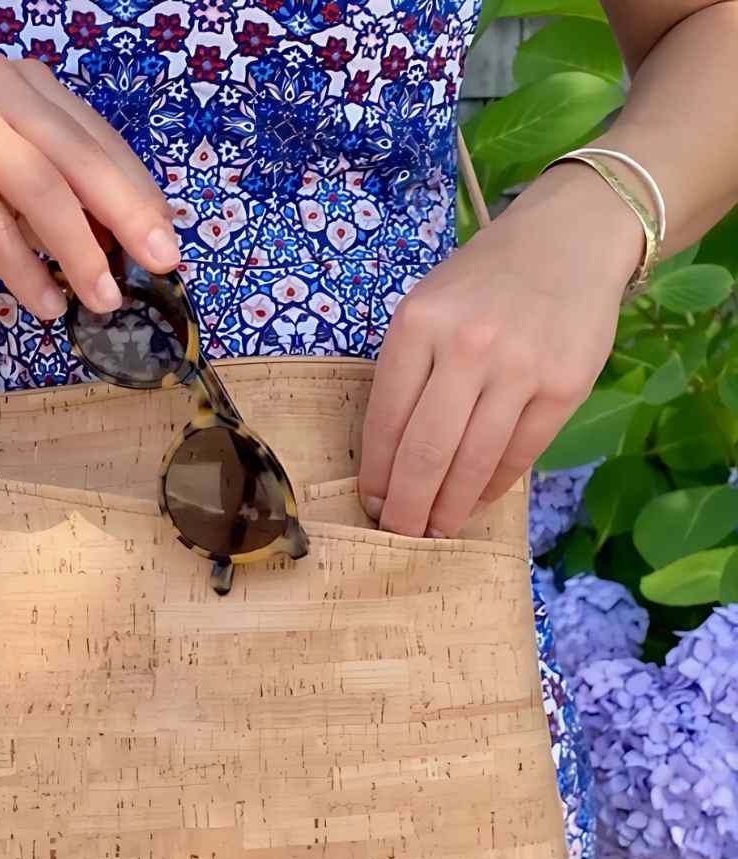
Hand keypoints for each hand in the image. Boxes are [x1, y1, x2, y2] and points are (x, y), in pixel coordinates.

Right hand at [0, 53, 178, 320]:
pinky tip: (46, 304)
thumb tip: (122, 246)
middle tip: (162, 266)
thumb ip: (54, 199)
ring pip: (41, 190)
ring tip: (104, 300)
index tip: (168, 244)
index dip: (139, 196)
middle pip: (81, 160)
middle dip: (129, 218)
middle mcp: (0, 86)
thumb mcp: (1, 179)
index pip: (99, 143)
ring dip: (80, 253)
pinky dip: (24, 268)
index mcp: (28, 88)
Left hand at [357, 164, 644, 538]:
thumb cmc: (482, 282)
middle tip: (398, 535)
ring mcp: (520, 368)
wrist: (570, 240)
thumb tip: (391, 461)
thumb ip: (407, 374)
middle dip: (407, 507)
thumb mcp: (427, 308)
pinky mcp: (565, 388)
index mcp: (417, 325)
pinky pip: (519, 456)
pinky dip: (492, 487)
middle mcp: (467, 347)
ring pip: (473, 463)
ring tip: (434, 531)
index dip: (377, 475)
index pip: (385, 421)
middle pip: (426, 452)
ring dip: (448, 509)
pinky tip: (475, 499)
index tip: (372, 504)